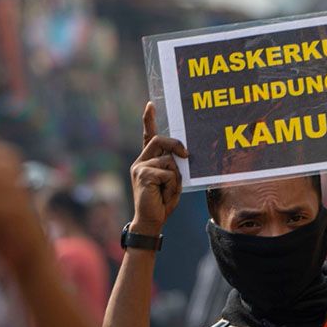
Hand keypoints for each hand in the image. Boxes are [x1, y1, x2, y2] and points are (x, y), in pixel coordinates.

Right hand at [130, 103, 187, 233]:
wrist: (150, 221)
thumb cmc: (162, 203)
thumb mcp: (172, 181)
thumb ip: (173, 166)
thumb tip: (180, 155)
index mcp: (147, 161)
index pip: (148, 136)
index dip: (149, 120)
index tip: (150, 105)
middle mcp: (141, 161)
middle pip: (160, 139)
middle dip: (176, 145)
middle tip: (186, 155)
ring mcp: (140, 167)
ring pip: (168, 160)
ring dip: (175, 178)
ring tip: (167, 192)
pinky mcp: (143, 174)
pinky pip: (167, 172)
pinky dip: (171, 185)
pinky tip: (162, 195)